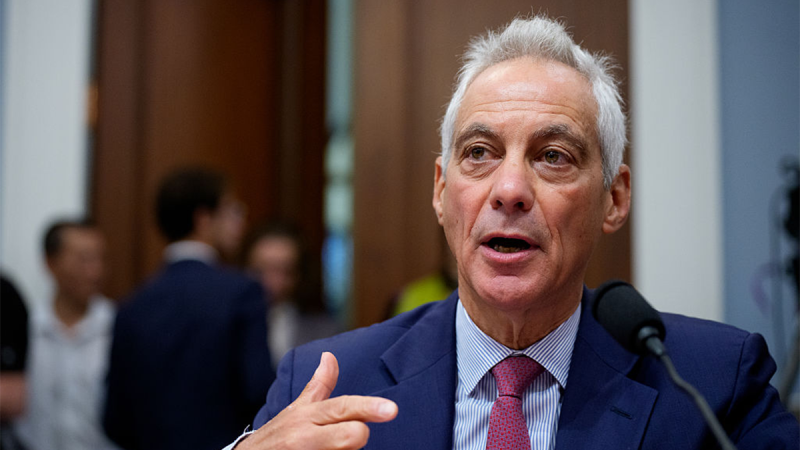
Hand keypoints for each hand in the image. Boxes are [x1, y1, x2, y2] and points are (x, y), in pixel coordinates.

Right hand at [237, 352, 397, 449]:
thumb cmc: (279, 435)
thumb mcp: (297, 409)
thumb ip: (319, 385)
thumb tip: (330, 355)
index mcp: (308, 415)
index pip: (343, 407)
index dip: (368, 407)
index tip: (392, 409)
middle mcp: (306, 437)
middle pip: (353, 436)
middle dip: (358, 438)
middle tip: (347, 440)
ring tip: (324, 448)